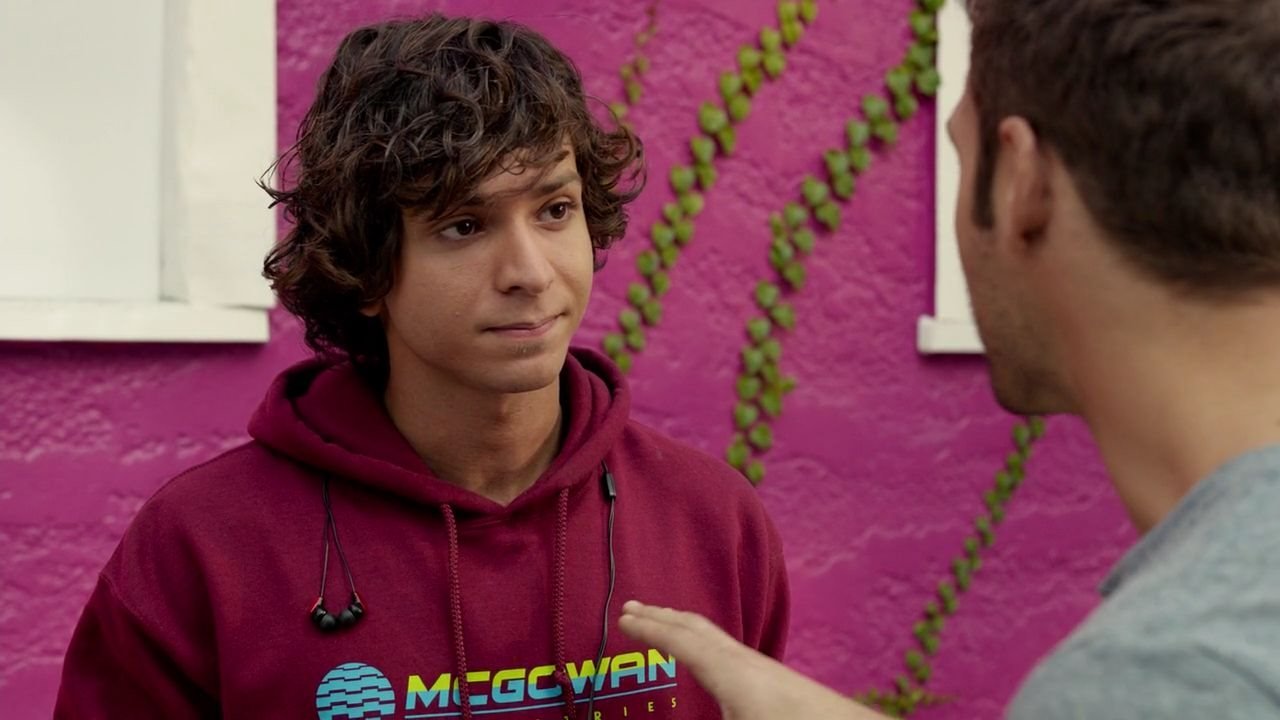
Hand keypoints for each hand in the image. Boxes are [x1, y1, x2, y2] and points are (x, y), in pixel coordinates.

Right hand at [618, 601, 888, 719]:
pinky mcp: (775, 679)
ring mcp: (762, 666)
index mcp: (729, 671)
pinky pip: (727, 647)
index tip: (622, 618)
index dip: (648, 628)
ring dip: (683, 626)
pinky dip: (704, 640)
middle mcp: (744, 660)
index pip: (679, 640)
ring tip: (662, 624)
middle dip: (662, 615)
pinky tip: (707, 657)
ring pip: (714, 635)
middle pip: (696, 627)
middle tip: (632, 607)